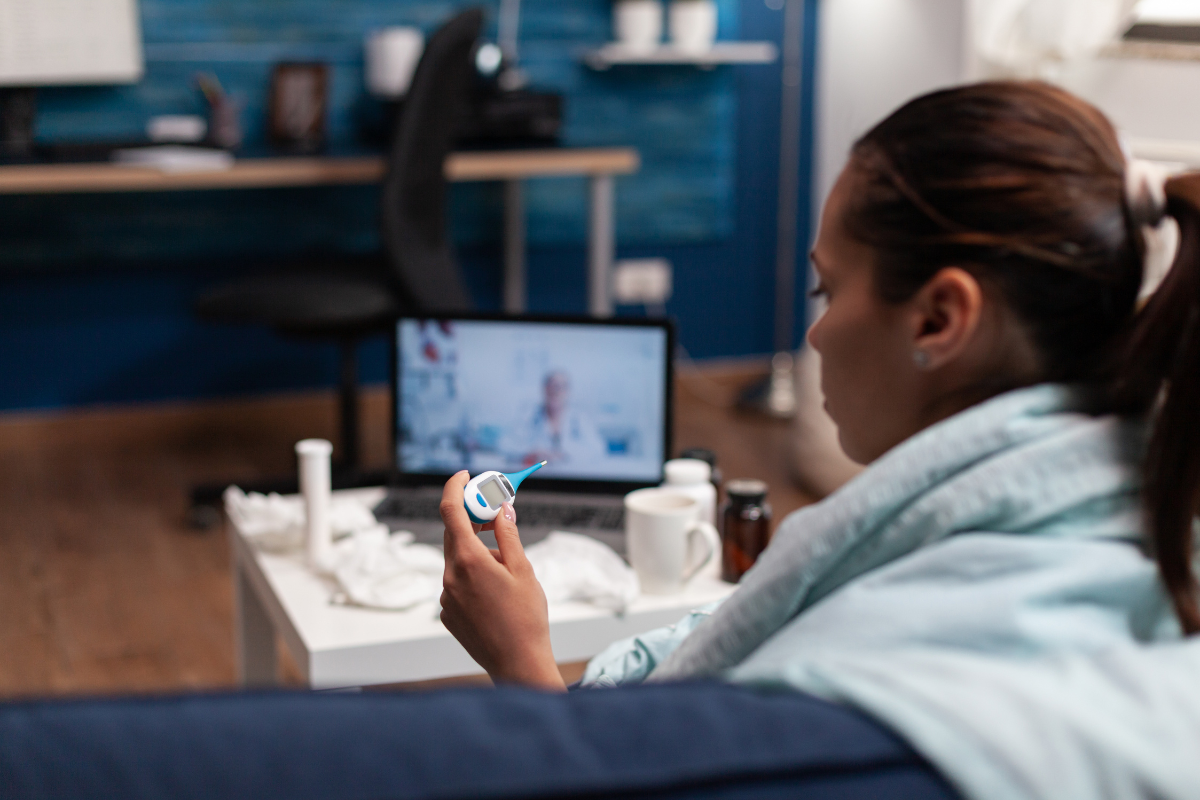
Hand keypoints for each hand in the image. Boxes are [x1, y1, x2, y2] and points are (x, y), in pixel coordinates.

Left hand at [438, 471, 565, 690]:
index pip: (450, 510)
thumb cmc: (527, 617)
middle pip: (454, 534)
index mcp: (468, 561)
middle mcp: (450, 577)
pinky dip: (473, 575)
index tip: (466, 475)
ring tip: (507, 569)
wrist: (518, 663)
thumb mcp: (523, 569)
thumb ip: (508, 534)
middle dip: (472, 519)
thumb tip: (500, 507)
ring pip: (458, 560)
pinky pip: (457, 583)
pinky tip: (497, 592)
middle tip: (494, 514)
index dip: (455, 487)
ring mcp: (446, 597)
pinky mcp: (448, 613)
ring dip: (478, 552)